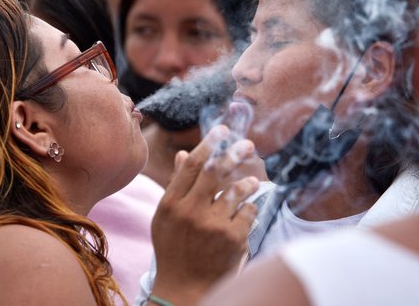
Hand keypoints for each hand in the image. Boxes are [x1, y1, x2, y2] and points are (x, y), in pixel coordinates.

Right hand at [150, 125, 259, 304]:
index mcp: (172, 203)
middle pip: (215, 172)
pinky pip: (248, 212)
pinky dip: (250, 208)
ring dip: (247, 182)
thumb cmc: (174, 248)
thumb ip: (177, 184)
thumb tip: (184, 153)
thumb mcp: (166, 216)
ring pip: (237, 190)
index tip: (222, 131)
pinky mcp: (233, 239)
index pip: (192, 165)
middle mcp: (191, 212)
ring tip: (251, 182)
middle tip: (248, 145)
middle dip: (234, 153)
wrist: (183, 288)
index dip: (209, 144)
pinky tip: (247, 211)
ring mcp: (213, 226)